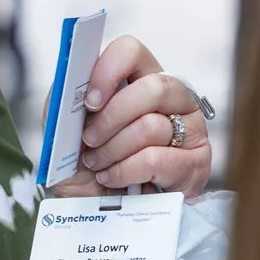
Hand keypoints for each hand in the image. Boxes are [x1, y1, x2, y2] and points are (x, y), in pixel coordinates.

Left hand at [49, 35, 213, 197]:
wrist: (95, 208)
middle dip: (111, 119)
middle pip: (153, 88)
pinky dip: (124, 171)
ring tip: (98, 163)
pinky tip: (114, 177)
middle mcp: (171, 98)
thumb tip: (71, 80)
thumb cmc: (83, 163)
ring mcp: (189, 128)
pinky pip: (155, 159)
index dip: (109, 71)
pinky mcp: (195, 162)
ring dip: (113, 150)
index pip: (131, 51)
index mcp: (137, 79)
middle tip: (89, 140)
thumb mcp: (64, 128)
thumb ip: (65, 99)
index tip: (89, 101)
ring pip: (150, 127)